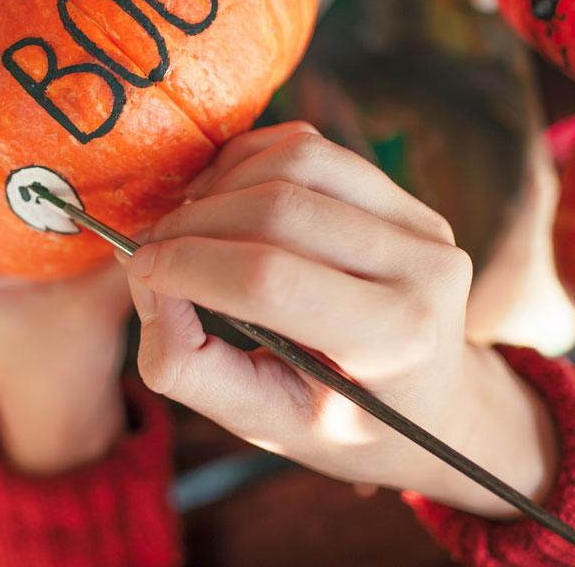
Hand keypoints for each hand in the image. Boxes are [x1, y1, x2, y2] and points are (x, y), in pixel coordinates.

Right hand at [126, 124, 557, 516]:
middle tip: (152, 251)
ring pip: (295, 162)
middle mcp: (423, 272)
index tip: (139, 268)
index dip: (186, 264)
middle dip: (192, 223)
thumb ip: (192, 368)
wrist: (435, 406)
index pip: (269, 279)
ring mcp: (421, 225)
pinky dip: (249, 162)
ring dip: (220, 185)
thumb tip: (148, 286)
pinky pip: (311, 149)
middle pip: (278, 209)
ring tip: (188, 226)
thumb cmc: (346, 424)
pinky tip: (225, 201)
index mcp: (392, 343)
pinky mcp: (404, 197)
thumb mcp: (267, 424)